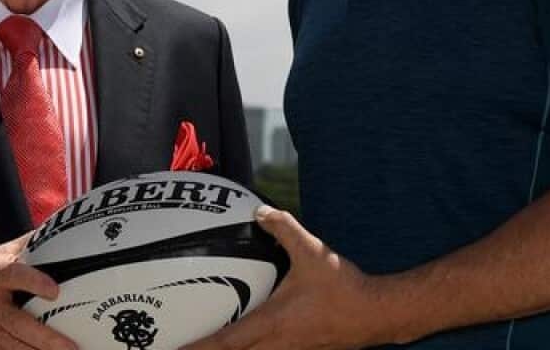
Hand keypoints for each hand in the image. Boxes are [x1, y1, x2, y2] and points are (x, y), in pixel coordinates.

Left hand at [181, 207, 391, 349]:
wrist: (377, 314)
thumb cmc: (344, 288)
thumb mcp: (312, 252)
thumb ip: (284, 229)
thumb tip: (260, 213)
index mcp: (272, 324)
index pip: (225, 343)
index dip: (197, 349)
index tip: (173, 349)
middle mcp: (276, 345)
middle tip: (178, 348)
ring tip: (204, 347)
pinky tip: (246, 341)